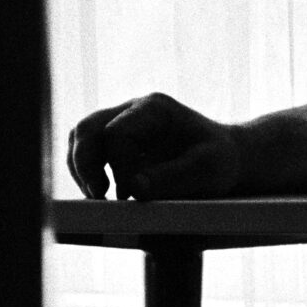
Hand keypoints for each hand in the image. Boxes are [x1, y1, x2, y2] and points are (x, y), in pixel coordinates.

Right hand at [65, 92, 244, 200]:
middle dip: (85, 164)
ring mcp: (121, 123)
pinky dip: (85, 173)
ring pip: (81, 137)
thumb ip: (173, 177)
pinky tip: (100, 195)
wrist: (225, 157)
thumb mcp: (207, 169)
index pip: (117, 133)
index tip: (134, 194)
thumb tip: (134, 189)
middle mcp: (132, 110)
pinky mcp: (116, 143)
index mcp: (155, 108)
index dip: (119, 166)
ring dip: (81, 168)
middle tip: (99, 196)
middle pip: (88, 128)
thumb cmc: (219, 159)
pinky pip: (86, 151)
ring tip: (97, 197)